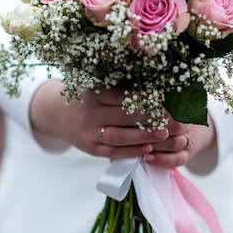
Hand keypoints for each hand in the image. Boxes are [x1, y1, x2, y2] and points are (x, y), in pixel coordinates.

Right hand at [30, 80, 216, 167]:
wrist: (58, 115)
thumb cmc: (88, 98)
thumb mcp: (98, 86)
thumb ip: (121, 85)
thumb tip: (157, 80)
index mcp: (94, 92)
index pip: (123, 96)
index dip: (147, 98)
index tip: (168, 98)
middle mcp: (90, 112)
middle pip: (124, 115)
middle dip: (151, 117)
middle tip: (174, 118)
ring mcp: (89, 132)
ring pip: (119, 136)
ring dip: (144, 136)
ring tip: (165, 134)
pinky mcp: (91, 149)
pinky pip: (113, 152)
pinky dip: (131, 151)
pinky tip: (148, 150)